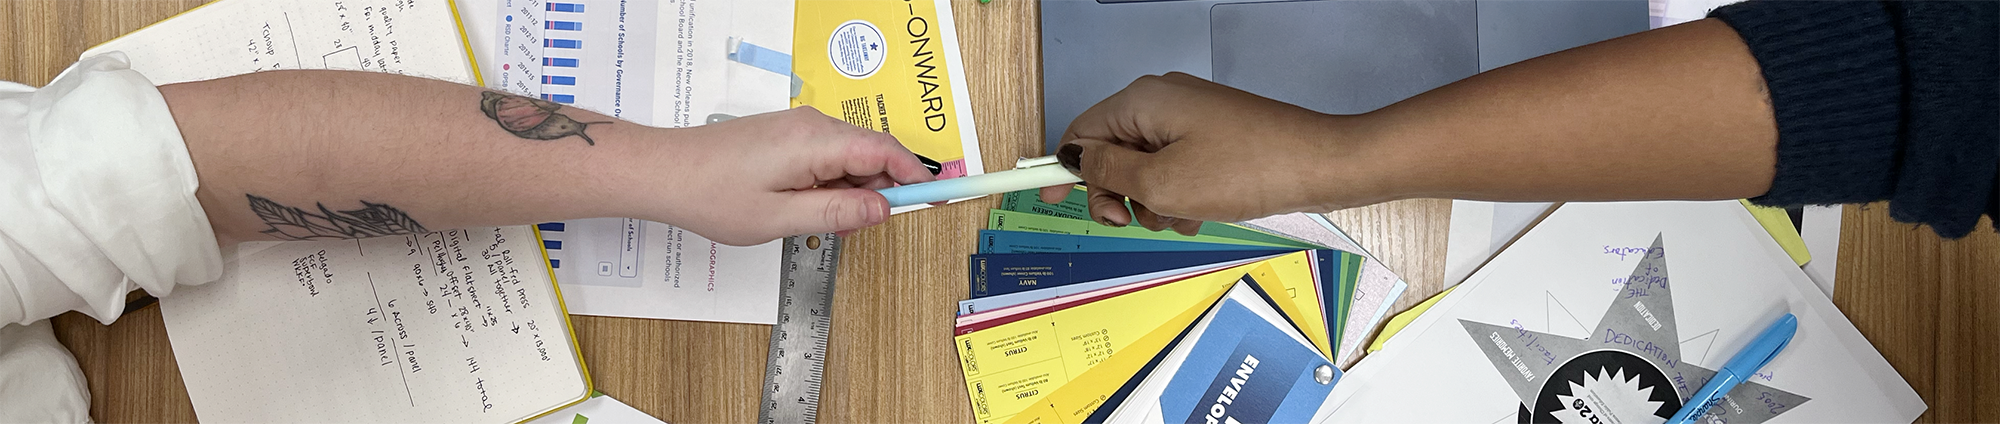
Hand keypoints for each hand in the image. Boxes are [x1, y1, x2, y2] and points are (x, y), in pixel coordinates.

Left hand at [657, 107, 935, 244]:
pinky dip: (832, 183)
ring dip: (851, 191)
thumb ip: (837, 213)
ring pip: (850, 158)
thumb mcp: (781, 218)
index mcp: (815, 141)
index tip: (940, 196)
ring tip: (818, 222)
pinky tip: (808, 208)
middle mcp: (812, 126)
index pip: (885, 152)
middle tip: (861, 228)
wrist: (665, 172)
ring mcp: (800, 128)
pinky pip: (828, 156)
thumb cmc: (712, 194)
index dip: (917, 176)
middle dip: (879, 191)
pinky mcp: (788, 136)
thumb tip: (882, 210)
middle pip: (872, 154)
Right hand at [1038, 73, 1392, 233]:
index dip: (1060, 169)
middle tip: (1131, 220)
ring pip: (1144, 167)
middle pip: (1110, 152)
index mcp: (1142, 102)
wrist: (1320, 166)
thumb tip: (1080, 163)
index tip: (1046, 198)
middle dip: (1117, 193)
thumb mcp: (1162, 184)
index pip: (1079, 132)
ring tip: (1182, 215)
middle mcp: (1162, 100)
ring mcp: (1189, 117)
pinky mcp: (1212, 135)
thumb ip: (1110, 174)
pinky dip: (1178, 195)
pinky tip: (1200, 212)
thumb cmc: (1249, 169)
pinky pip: (1174, 167)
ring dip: (1153, 200)